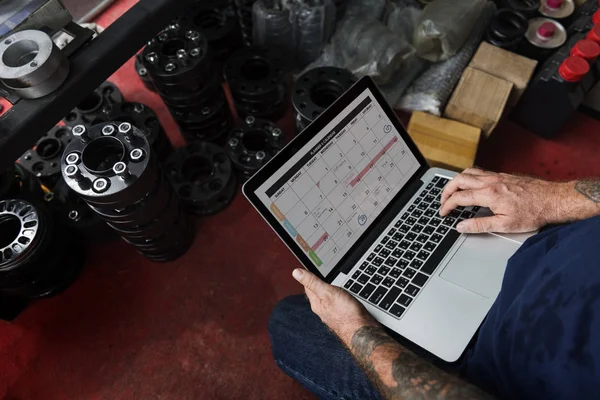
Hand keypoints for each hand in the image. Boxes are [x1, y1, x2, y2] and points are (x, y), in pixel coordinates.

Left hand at [292, 268, 376, 344]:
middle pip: (317, 294)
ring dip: (328, 292)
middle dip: (317, 284)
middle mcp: (322, 310)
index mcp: (316, 303)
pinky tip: (343, 299)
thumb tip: (296, 273)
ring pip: (327, 300)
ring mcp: (332, 315)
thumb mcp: (327, 292)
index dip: (308, 276)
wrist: (361, 332)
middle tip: (318, 275)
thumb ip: (313, 282)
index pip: (308, 287)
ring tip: (330, 285)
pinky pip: (336, 306)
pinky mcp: (342, 318)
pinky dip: (337, 299)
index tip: (308, 268)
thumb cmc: (346, 314)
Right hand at [439, 168, 565, 233]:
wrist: (552, 200)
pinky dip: (468, 177)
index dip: (447, 205)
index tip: (443, 213)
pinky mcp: (502, 175)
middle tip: (443, 201)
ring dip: (456, 181)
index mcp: (488, 194)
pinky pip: (478, 171)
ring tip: (452, 191)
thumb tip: (461, 227)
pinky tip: (470, 185)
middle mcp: (490, 181)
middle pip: (459, 180)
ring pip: (468, 172)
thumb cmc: (532, 213)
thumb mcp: (505, 225)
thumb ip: (479, 225)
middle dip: (446, 190)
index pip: (459, 197)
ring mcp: (496, 176)